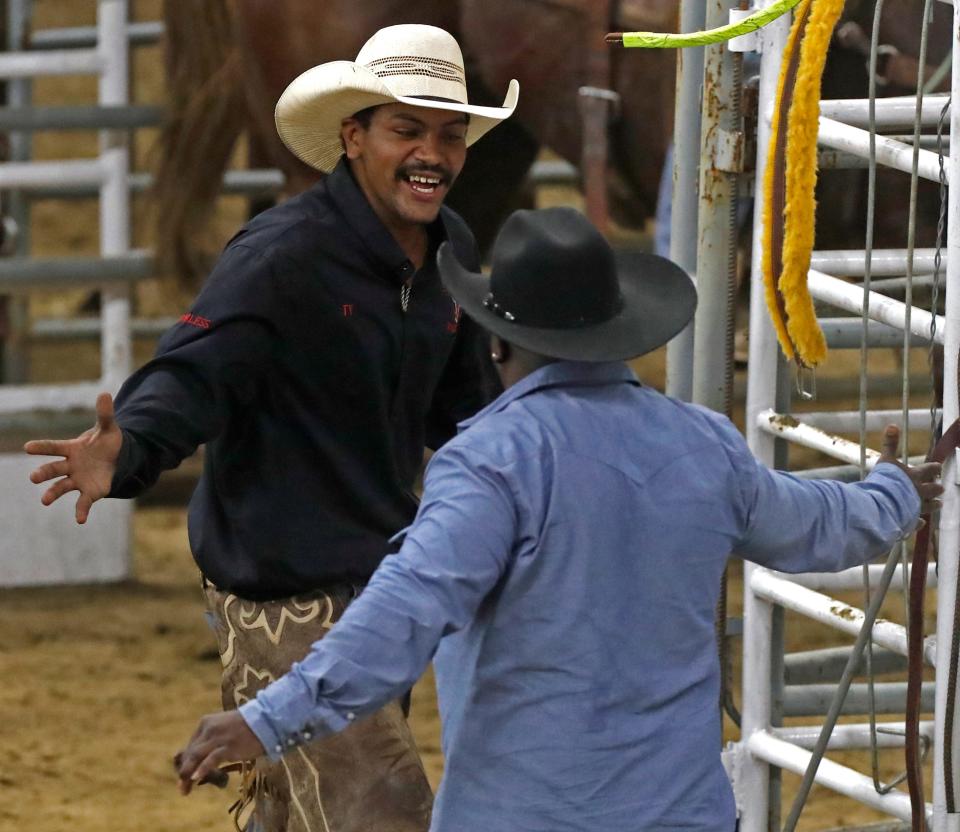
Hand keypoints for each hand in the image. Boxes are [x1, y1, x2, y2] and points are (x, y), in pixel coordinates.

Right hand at [24, 392, 121, 523]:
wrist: (115, 460)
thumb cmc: (105, 443)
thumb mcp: (108, 428)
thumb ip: (105, 414)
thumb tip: (105, 393)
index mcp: (71, 449)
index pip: (53, 447)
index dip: (41, 447)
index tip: (28, 446)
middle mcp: (69, 465)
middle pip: (52, 469)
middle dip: (43, 473)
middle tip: (33, 477)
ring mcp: (77, 480)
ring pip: (60, 487)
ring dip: (52, 493)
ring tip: (45, 500)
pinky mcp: (88, 492)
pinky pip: (82, 502)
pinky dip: (81, 511)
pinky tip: (80, 520)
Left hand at [175, 710, 263, 795]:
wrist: (266, 720)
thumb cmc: (247, 726)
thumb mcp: (224, 729)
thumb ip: (211, 741)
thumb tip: (200, 759)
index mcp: (206, 723)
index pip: (190, 746)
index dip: (186, 762)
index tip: (185, 776)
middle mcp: (209, 729)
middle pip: (190, 753)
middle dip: (184, 771)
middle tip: (182, 788)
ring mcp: (218, 738)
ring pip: (196, 757)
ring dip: (187, 774)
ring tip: (185, 789)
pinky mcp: (228, 746)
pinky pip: (211, 759)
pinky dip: (202, 769)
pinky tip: (196, 779)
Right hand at [878, 424, 943, 514]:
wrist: (881, 504)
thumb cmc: (884, 481)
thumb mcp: (886, 460)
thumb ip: (890, 444)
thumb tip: (893, 424)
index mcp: (914, 476)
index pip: (928, 470)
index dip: (933, 468)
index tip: (938, 467)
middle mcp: (919, 492)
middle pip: (933, 489)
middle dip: (936, 488)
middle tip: (940, 488)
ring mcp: (916, 507)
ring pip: (929, 506)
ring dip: (934, 504)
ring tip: (939, 504)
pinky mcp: (910, 521)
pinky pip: (917, 522)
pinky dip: (920, 522)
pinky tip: (922, 523)